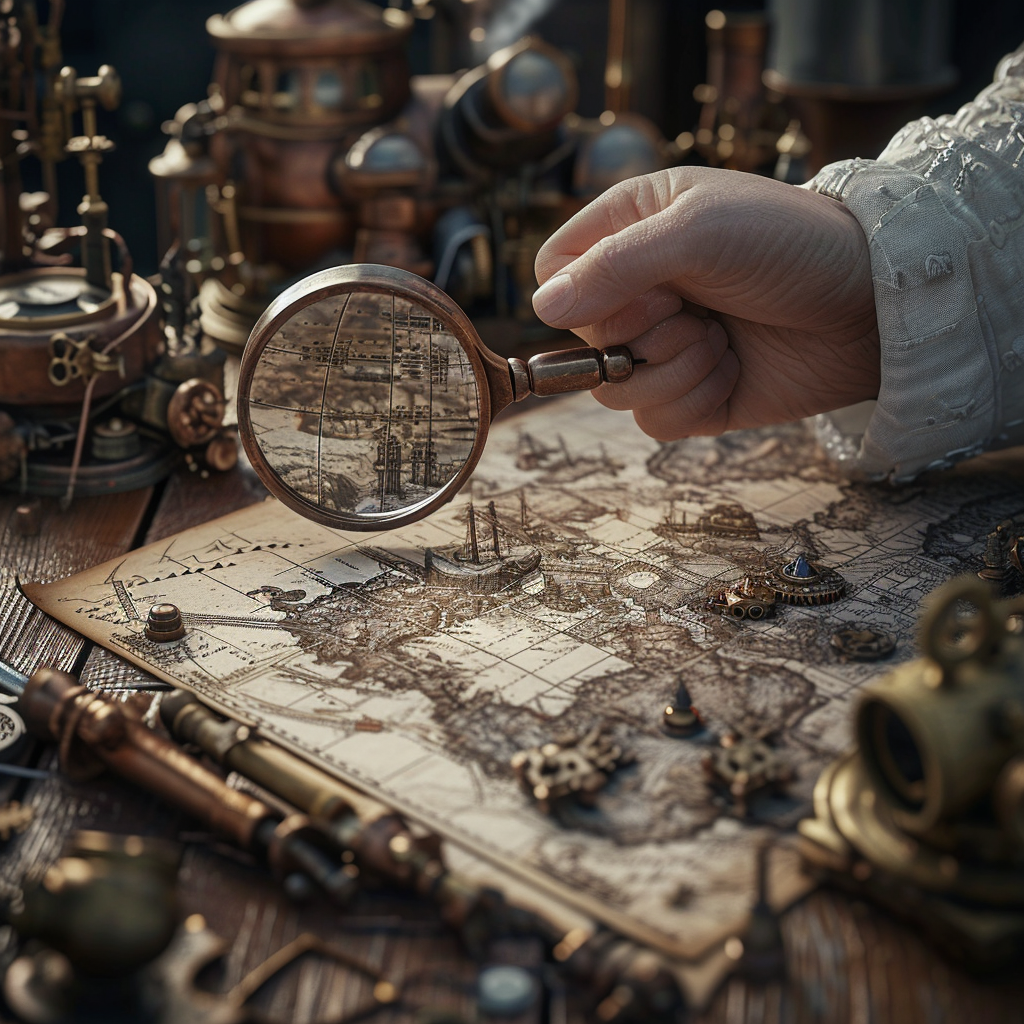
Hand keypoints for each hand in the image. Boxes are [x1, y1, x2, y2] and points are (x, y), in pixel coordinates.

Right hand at [532, 167, 879, 439]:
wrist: (873, 305)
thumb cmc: (790, 243)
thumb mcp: (697, 231)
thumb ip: (613, 265)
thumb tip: (540, 310)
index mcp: (631, 231)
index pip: (554, 273)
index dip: (580, 295)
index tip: (643, 289)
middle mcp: (641, 291)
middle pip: (581, 341)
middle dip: (640, 337)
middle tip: (694, 313)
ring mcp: (666, 347)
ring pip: (611, 391)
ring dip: (668, 374)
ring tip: (720, 343)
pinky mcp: (693, 395)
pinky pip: (652, 422)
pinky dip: (689, 403)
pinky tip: (730, 372)